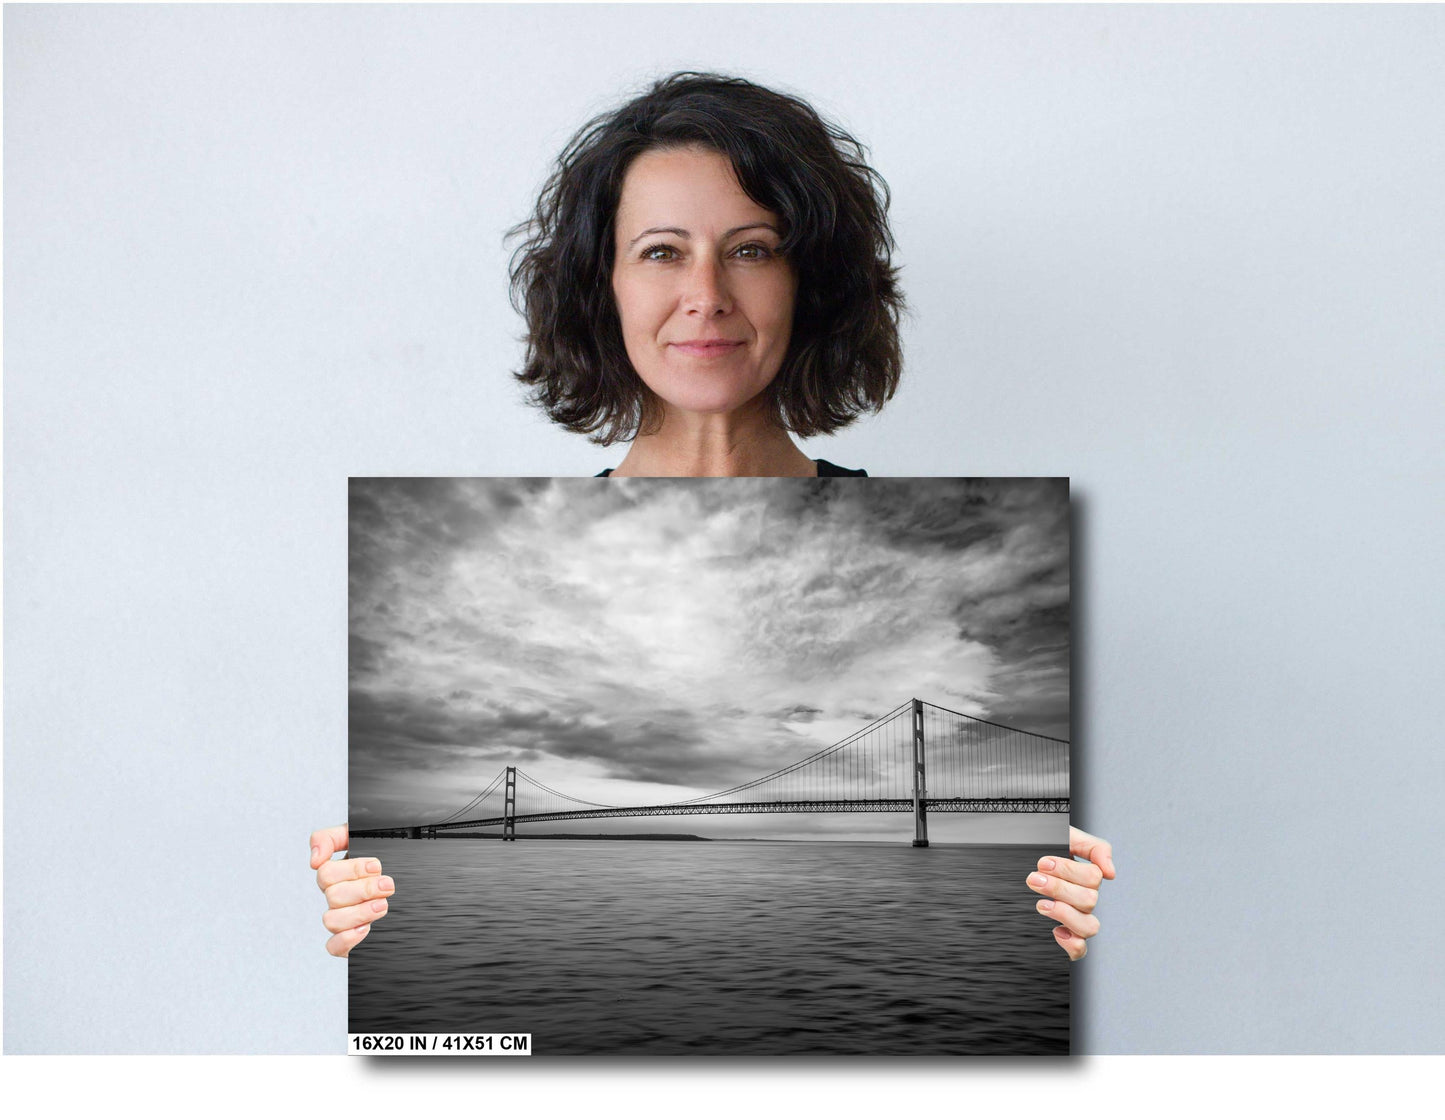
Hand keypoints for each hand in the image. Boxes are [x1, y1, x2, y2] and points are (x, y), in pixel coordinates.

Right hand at [310, 824, 395, 957]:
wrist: (413, 886)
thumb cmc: (388, 859)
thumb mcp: (364, 838)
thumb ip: (332, 838)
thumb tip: (314, 858)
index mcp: (338, 874)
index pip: (325, 873)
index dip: (351, 869)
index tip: (376, 866)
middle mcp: (338, 896)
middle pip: (332, 896)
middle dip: (364, 889)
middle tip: (387, 885)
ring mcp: (342, 918)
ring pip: (331, 920)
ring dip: (359, 912)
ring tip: (382, 905)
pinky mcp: (349, 940)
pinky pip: (333, 946)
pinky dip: (347, 939)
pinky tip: (366, 928)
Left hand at [1027, 826, 1114, 960]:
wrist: (1012, 861)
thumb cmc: (1040, 849)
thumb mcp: (1066, 836)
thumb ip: (1094, 847)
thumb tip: (1111, 873)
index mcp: (1086, 877)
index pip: (1093, 878)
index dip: (1068, 870)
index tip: (1042, 863)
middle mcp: (1084, 899)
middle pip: (1089, 901)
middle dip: (1058, 888)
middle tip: (1034, 879)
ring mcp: (1075, 918)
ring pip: (1089, 927)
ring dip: (1064, 914)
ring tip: (1041, 904)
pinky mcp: (1065, 936)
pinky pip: (1080, 950)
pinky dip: (1072, 944)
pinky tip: (1056, 930)